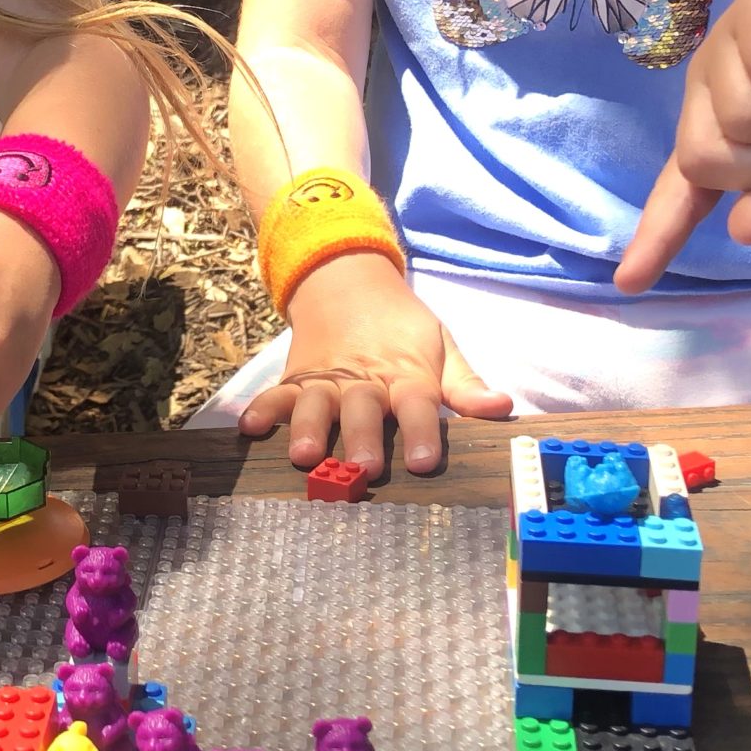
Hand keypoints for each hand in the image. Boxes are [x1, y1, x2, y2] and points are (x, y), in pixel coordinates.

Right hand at [237, 253, 512, 478]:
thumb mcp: (441, 346)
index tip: (422, 462)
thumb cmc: (402, 327)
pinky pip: (276, 394)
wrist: (348, 281)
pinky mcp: (296, 377)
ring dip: (310, 428)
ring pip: (317, 404)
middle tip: (364, 469)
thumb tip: (501, 407)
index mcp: (405, 374)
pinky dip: (262, 409)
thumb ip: (466, 384)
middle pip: (364, 409)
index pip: (418, 405)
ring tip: (306, 454)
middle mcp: (364, 379)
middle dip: (363, 438)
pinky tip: (249, 429)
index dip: (421, 432)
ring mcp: (326, 378)